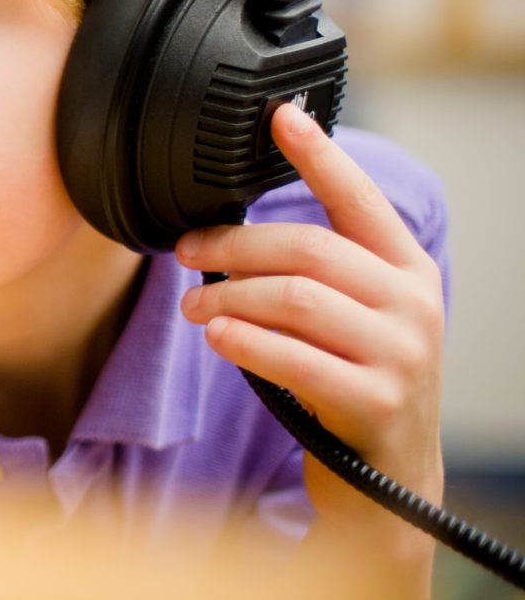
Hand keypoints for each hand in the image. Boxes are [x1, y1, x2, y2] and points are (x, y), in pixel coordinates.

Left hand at [174, 102, 445, 548]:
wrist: (387, 483)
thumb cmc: (353, 381)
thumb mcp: (355, 317)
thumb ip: (320, 271)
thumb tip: (235, 227)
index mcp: (407, 270)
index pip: (358, 201)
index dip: (318, 155)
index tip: (278, 116)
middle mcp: (414, 305)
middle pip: (308, 249)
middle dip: (234, 245)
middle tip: (186, 251)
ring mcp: (401, 355)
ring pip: (295, 299)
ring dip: (227, 296)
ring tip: (191, 306)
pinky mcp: (375, 401)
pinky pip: (294, 358)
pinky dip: (244, 341)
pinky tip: (216, 337)